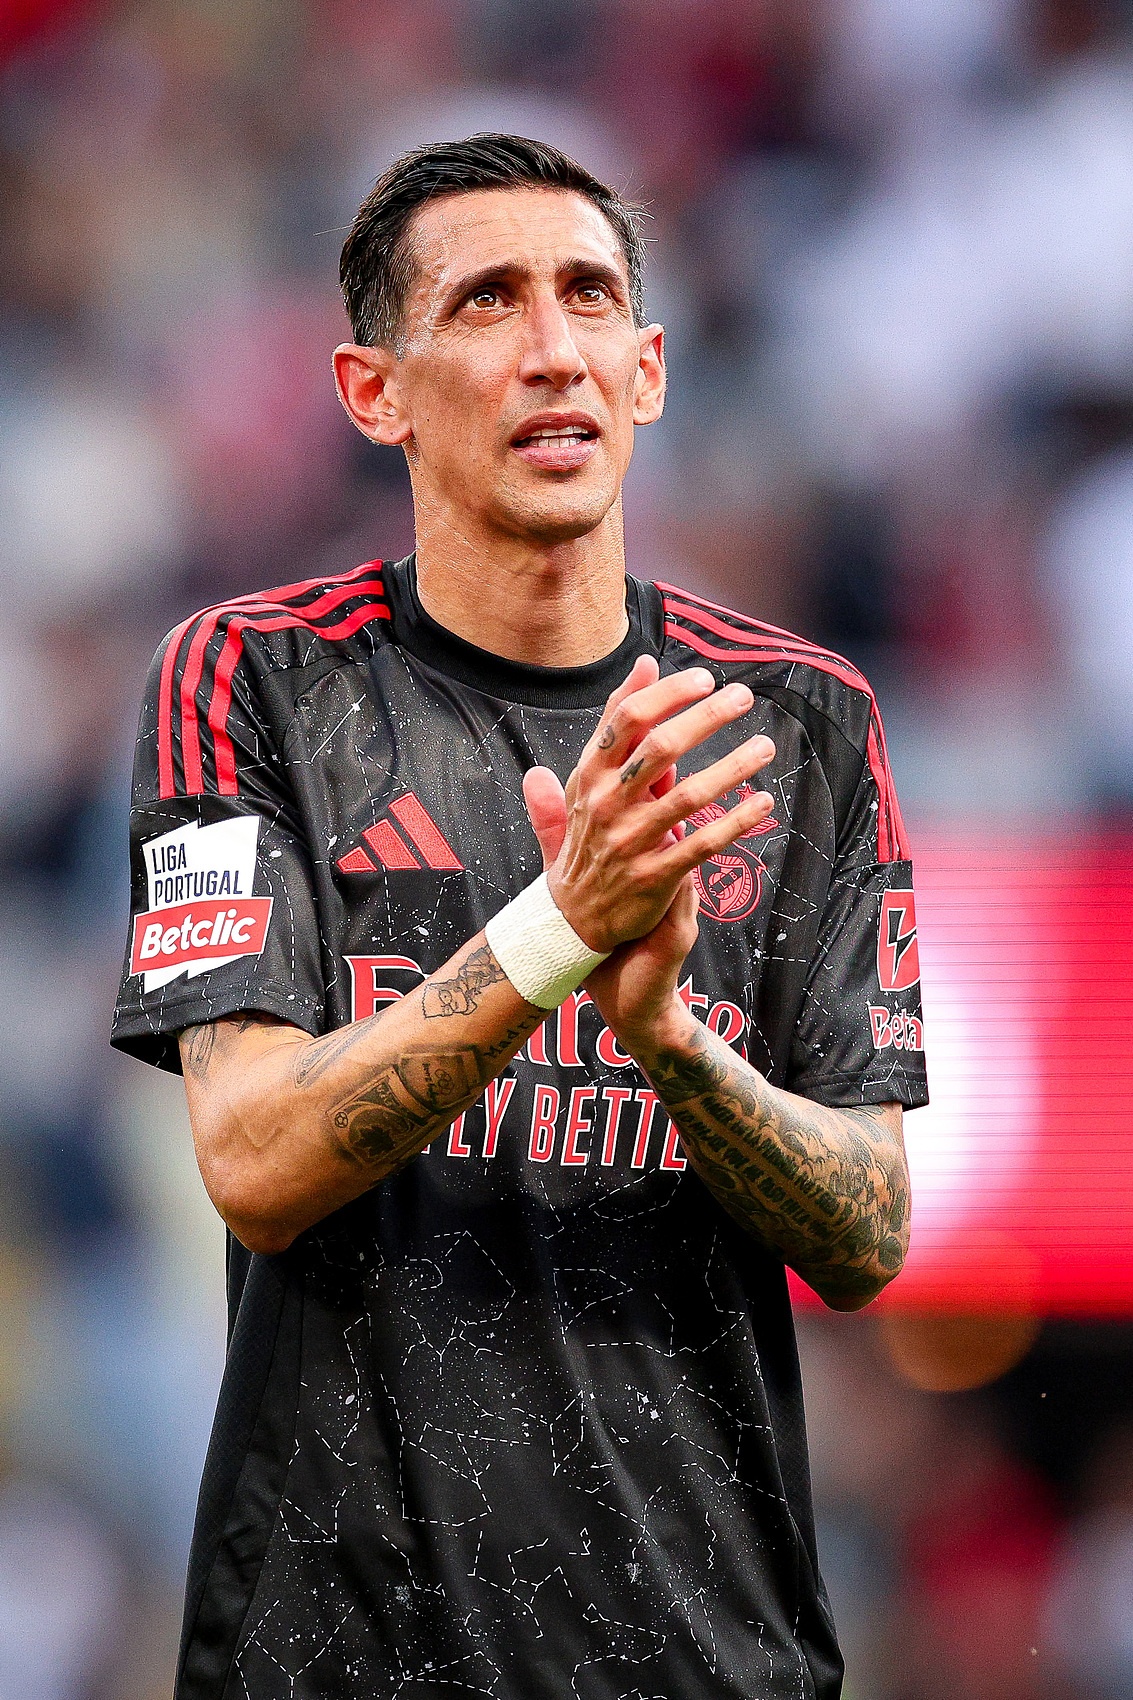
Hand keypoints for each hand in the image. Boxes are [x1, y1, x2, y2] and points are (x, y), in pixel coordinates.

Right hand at [523, 655, 774, 1042]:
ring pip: (689, 795)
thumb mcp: (585, 779)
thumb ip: (612, 722)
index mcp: (588, 777)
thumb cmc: (584, 840)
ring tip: (765, 746)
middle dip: (706, 718)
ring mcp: (630, 842)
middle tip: (742, 698)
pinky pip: (703, 844)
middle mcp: (606, 806)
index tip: (704, 678)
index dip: (668, 694)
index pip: (626, 720)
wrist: (569, 922)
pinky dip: (736, 822)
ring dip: (732, 767)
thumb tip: (641, 664)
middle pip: (661, 747)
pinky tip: (763, 803)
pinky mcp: (654, 878)